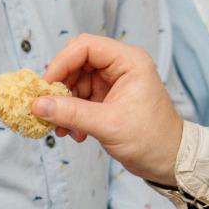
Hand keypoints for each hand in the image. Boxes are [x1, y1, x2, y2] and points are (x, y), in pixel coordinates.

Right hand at [37, 34, 183, 185]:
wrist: (169, 161)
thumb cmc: (151, 139)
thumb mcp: (108, 125)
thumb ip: (72, 113)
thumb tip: (38, 105)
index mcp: (129, 61)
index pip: (86, 47)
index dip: (61, 63)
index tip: (45, 86)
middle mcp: (120, 67)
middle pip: (77, 63)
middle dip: (61, 86)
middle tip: (48, 107)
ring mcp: (113, 83)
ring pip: (75, 83)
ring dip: (65, 106)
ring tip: (63, 129)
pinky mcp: (107, 100)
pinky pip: (80, 99)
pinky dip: (71, 115)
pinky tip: (73, 134)